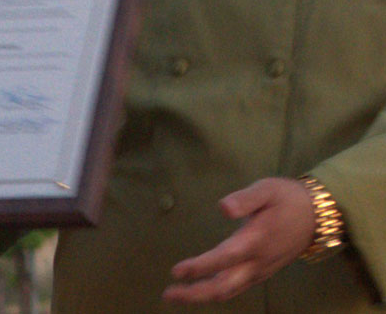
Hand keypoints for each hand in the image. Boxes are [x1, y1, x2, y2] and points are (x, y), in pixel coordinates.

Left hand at [162, 177, 314, 304]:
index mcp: (255, 241)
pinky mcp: (263, 271)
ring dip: (203, 295)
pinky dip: (218, 292)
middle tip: (168, 294)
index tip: (176, 271)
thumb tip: (223, 208)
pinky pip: (237, 288)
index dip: (199, 267)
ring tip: (178, 295)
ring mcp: (261, 270)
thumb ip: (244, 199)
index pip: (223, 259)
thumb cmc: (287, 198)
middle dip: (195, 293)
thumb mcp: (266, 190)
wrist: (318, 216)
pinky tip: (203, 289)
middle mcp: (257, 261)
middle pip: (224, 286)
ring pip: (230, 291)